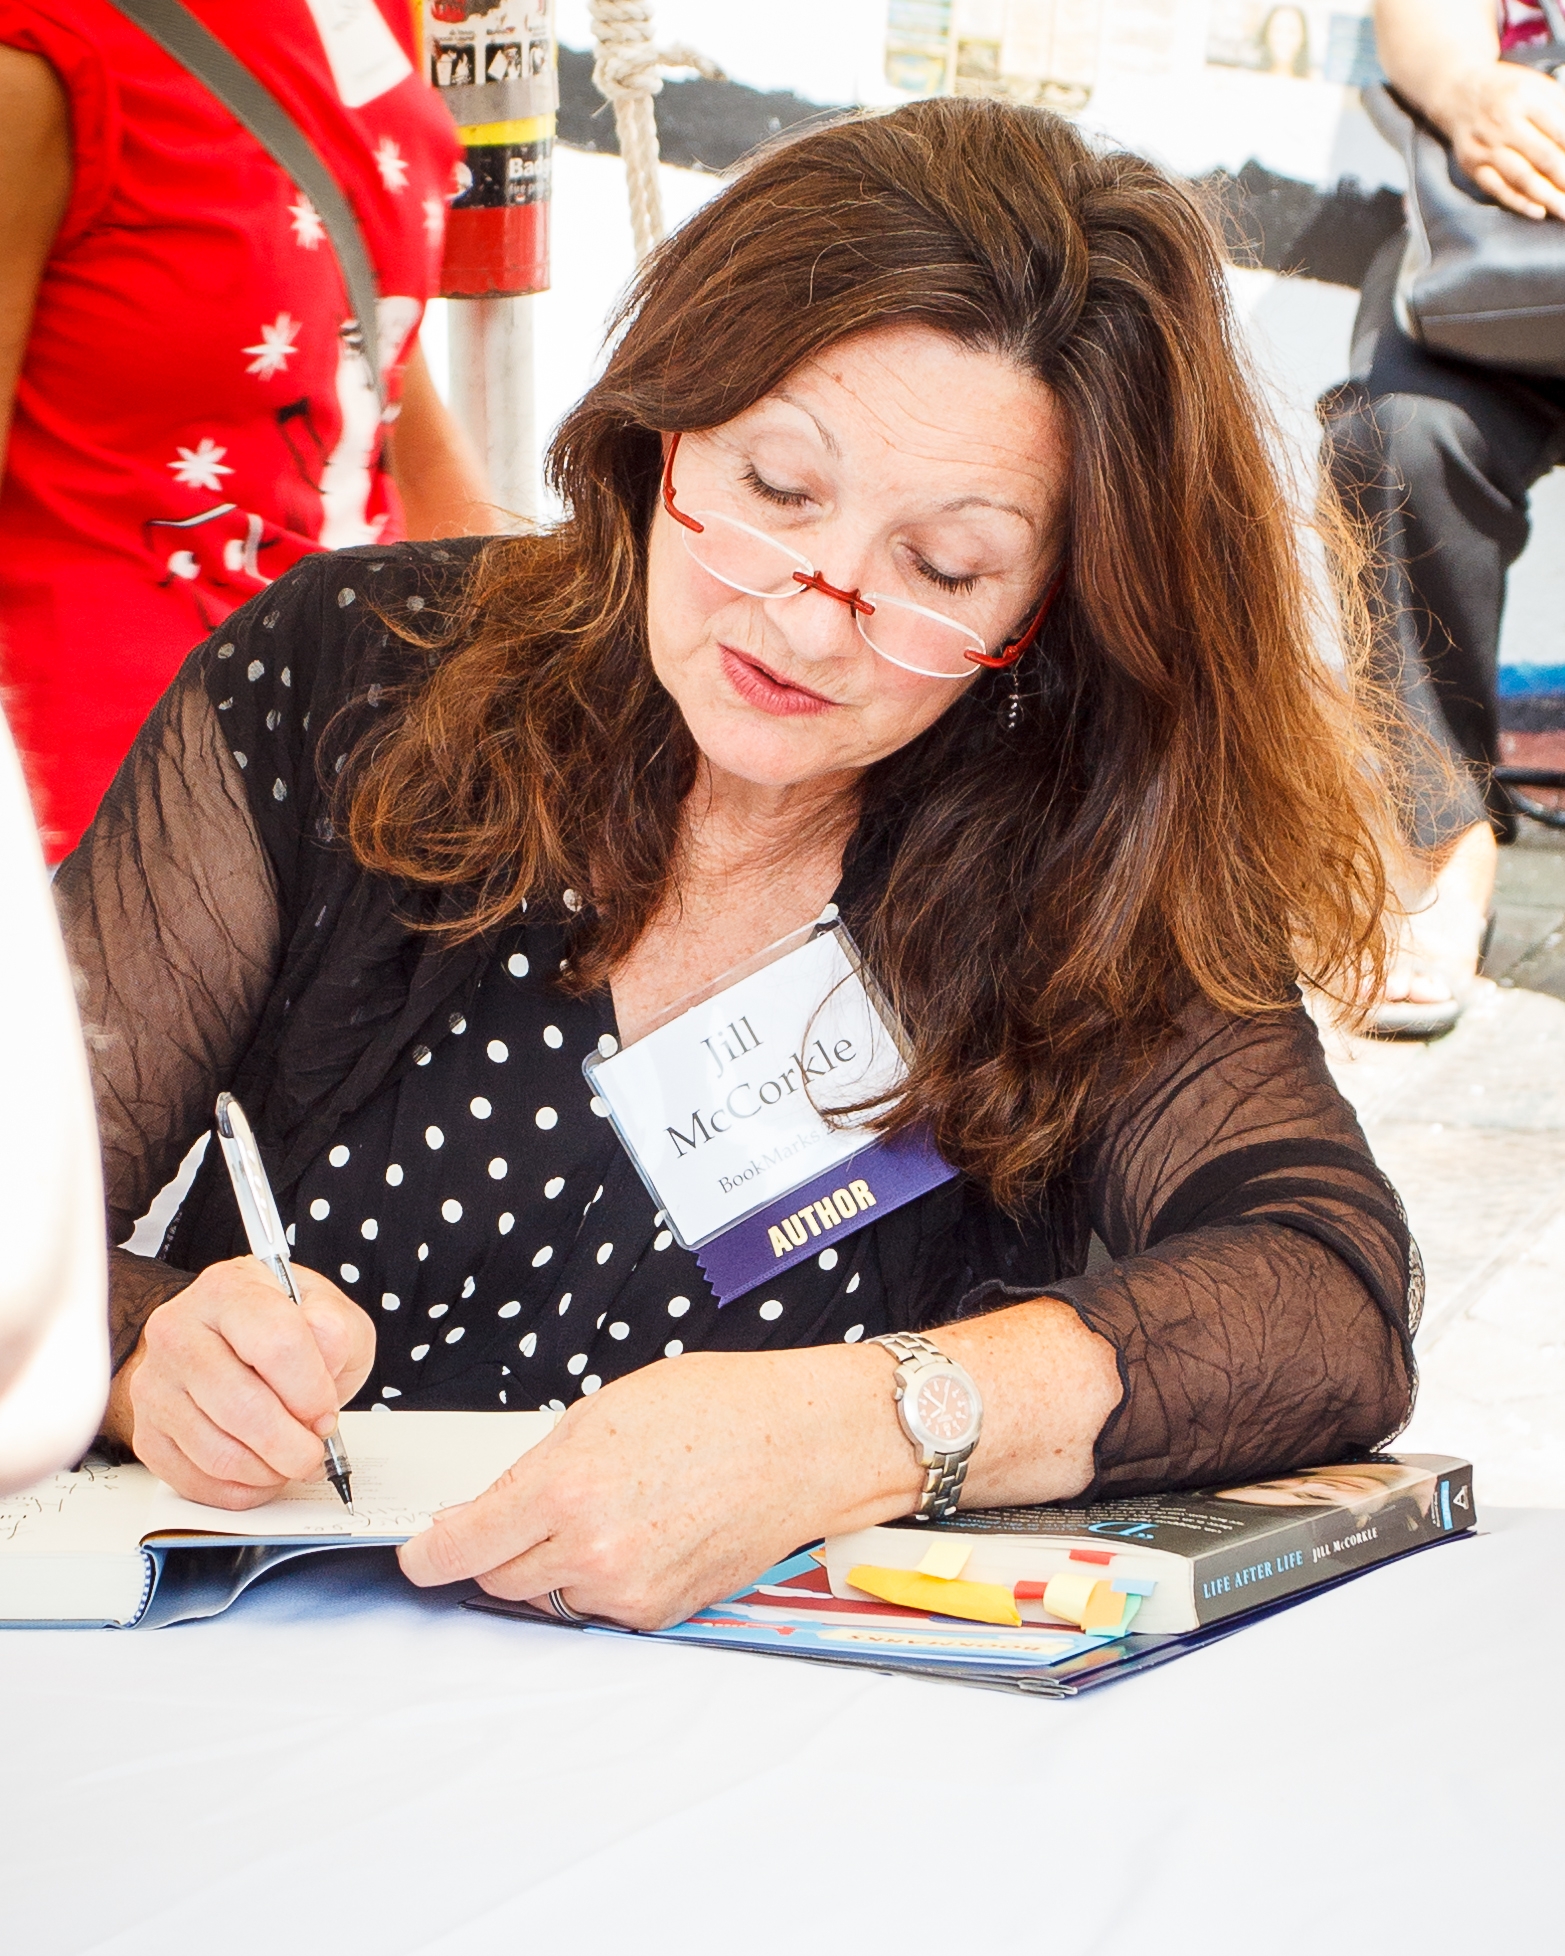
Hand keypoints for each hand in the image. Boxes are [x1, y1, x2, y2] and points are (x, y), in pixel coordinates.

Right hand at [104, 1258, 374, 1507]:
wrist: (233, 1345)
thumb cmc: (284, 1330)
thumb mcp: (328, 1313)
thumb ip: (336, 1330)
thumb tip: (327, 1356)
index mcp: (228, 1290)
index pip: (276, 1345)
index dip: (311, 1392)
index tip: (326, 1413)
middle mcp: (178, 1332)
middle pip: (242, 1407)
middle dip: (292, 1445)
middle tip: (315, 1452)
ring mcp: (155, 1384)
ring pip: (218, 1453)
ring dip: (268, 1471)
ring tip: (291, 1460)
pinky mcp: (147, 1432)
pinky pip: (195, 1480)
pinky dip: (240, 1490)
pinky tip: (262, 1472)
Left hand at [397, 1345, 921, 1628]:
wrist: (803, 1444)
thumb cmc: (719, 1410)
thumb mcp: (604, 1409)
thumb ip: (538, 1466)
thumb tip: (491, 1508)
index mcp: (566, 1488)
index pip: (463, 1545)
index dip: (429, 1553)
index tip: (419, 1555)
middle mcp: (592, 1550)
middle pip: (499, 1577)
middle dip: (498, 1548)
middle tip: (531, 1512)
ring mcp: (628, 1589)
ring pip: (551, 1594)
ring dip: (555, 1564)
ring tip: (610, 1509)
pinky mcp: (662, 1613)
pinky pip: (602, 1606)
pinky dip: (604, 1578)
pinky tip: (644, 1531)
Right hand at [1440, 61, 1564, 219]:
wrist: (1459, 93)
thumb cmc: (1508, 91)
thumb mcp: (1538, 86)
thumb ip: (1561, 108)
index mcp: (1525, 98)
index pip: (1559, 130)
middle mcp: (1503, 124)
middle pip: (1544, 157)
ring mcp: (1486, 147)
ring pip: (1522, 178)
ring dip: (1547, 197)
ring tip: (1564, 211)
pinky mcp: (1472, 166)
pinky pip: (1498, 189)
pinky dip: (1519, 202)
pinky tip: (1538, 211)